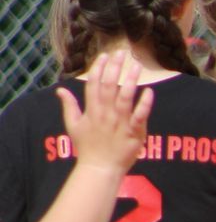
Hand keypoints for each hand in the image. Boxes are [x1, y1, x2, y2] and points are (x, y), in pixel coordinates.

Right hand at [61, 51, 151, 172]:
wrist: (100, 168)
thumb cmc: (88, 147)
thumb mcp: (73, 125)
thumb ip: (69, 105)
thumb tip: (60, 90)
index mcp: (91, 110)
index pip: (94, 84)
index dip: (99, 68)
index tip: (104, 55)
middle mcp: (105, 113)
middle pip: (110, 86)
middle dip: (115, 68)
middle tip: (122, 52)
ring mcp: (119, 122)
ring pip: (125, 97)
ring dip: (131, 80)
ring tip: (136, 66)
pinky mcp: (133, 132)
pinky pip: (139, 115)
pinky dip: (144, 104)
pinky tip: (149, 91)